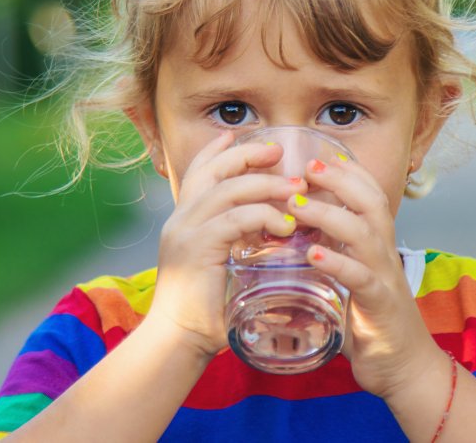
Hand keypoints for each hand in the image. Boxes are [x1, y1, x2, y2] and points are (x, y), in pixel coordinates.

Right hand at [145, 132, 305, 358]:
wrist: (179, 341)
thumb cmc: (207, 310)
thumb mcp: (223, 265)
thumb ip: (239, 243)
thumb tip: (281, 232)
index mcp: (185, 220)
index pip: (200, 171)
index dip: (220, 149)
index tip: (243, 134)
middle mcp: (181, 219)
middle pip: (213, 170)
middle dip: (249, 155)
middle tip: (280, 153)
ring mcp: (185, 232)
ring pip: (227, 190)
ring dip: (266, 185)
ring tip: (296, 191)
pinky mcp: (196, 249)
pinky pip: (233, 219)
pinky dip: (262, 216)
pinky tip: (285, 226)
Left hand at [287, 156, 440, 399]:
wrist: (405, 369)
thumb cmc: (371, 323)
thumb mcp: (349, 282)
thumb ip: (330, 260)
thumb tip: (292, 243)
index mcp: (378, 246)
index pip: (370, 196)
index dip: (349, 172)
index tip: (319, 155)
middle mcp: (384, 255)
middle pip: (371, 203)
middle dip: (341, 179)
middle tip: (307, 166)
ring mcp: (384, 278)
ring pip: (364, 232)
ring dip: (330, 214)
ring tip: (298, 204)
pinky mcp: (379, 305)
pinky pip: (360, 277)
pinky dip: (337, 262)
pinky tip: (313, 254)